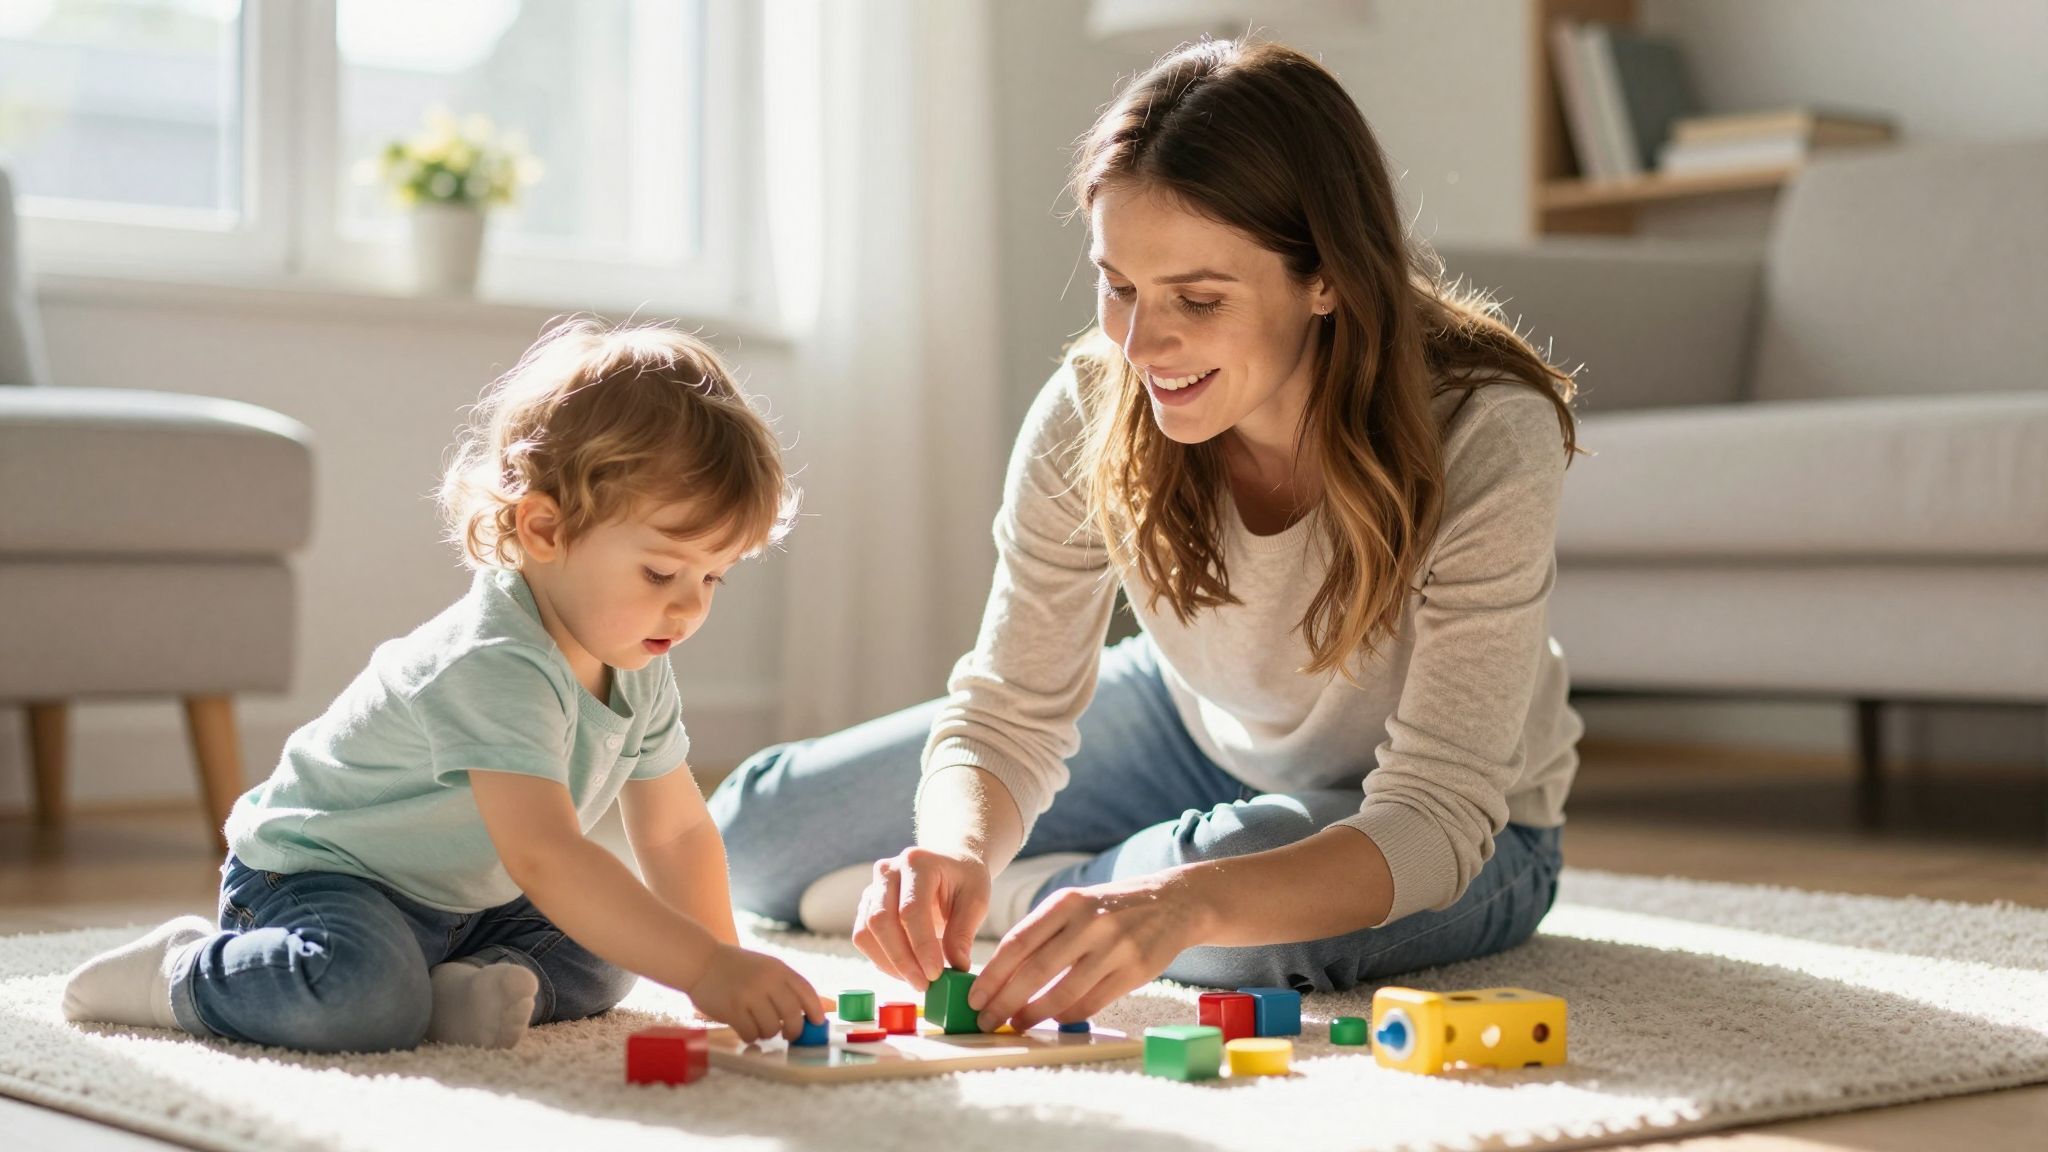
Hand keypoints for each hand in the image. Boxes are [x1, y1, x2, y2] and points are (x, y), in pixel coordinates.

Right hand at [687, 944, 822, 1043]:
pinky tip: (745, 1028)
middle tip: (788, 1034)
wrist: (701, 961)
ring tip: (759, 1026)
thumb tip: (814, 1010)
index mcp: (779, 969)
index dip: (816, 1010)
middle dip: (794, 1031)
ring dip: (767, 1033)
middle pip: (793, 1016)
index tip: (818, 1023)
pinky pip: (751, 1033)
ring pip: (771, 1028)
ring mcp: (750, 995)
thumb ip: (786, 986)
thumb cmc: (737, 968)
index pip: (806, 992)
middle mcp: (767, 981)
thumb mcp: (766, 967)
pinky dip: (750, 1036)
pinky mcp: (733, 1009)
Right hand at [851, 847, 991, 988]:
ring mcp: (872, 887)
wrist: (949, 864)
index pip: (911, 910)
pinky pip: (863, 937)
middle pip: (881, 921)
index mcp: (917, 862)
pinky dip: (882, 960)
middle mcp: (888, 870)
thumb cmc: (964, 880)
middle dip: (902, 960)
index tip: (935, 974)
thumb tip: (956, 967)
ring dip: (889, 963)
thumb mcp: (975, 900)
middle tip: (924, 985)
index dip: (921, 946)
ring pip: (866, 932)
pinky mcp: (866, 905)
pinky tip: (905, 970)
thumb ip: (963, 932)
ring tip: (917, 980)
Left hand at [967, 870, 1204, 1031]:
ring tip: (1016, 1024)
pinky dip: (1067, 1016)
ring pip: (1063, 993)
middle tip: (986, 1020)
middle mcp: (1089, 923)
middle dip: (1004, 1001)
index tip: (974, 997)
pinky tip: (1053, 1020)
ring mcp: (1115, 947)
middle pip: (1035, 972)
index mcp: (1066, 902)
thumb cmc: (1109, 908)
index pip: (1018, 943)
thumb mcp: (1075, 905)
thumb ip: (1042, 933)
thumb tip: (999, 976)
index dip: (992, 975)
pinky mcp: (1135, 971)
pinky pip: (1091, 1003)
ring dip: (1033, 1015)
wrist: (1171, 902)